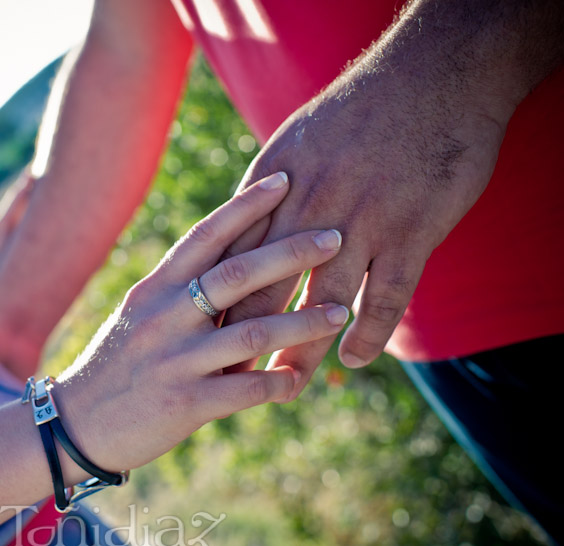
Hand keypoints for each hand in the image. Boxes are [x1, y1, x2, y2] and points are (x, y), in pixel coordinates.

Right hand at [51, 173, 348, 473]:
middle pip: (237, 274)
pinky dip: (277, 382)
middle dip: (291, 251)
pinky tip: (298, 379)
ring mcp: (175, 361)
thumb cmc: (116, 365)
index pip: (205, 236)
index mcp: (155, 290)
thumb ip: (180, 292)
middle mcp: (165, 318)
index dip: (246, 206)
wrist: (75, 425)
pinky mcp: (184, 404)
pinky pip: (244, 390)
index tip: (285, 180)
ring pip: (252, 333)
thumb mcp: (138, 316)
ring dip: (301, 322)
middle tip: (336, 234)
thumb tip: (233, 266)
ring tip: (339, 311)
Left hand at [222, 46, 508, 396]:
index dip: (214, 301)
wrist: (430, 79)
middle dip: (243, 337)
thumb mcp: (293, 144)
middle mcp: (309, 207)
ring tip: (287, 383)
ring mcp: (361, 221)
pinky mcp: (410, 232)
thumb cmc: (355, 114)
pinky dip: (368, 333)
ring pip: (321, 302)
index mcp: (273, 185)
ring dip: (302, 348)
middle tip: (226, 375)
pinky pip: (384, 297)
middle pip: (265, 287)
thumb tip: (234, 233)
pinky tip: (355, 358)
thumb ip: (264, 194)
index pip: (233, 256)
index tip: (196, 337)